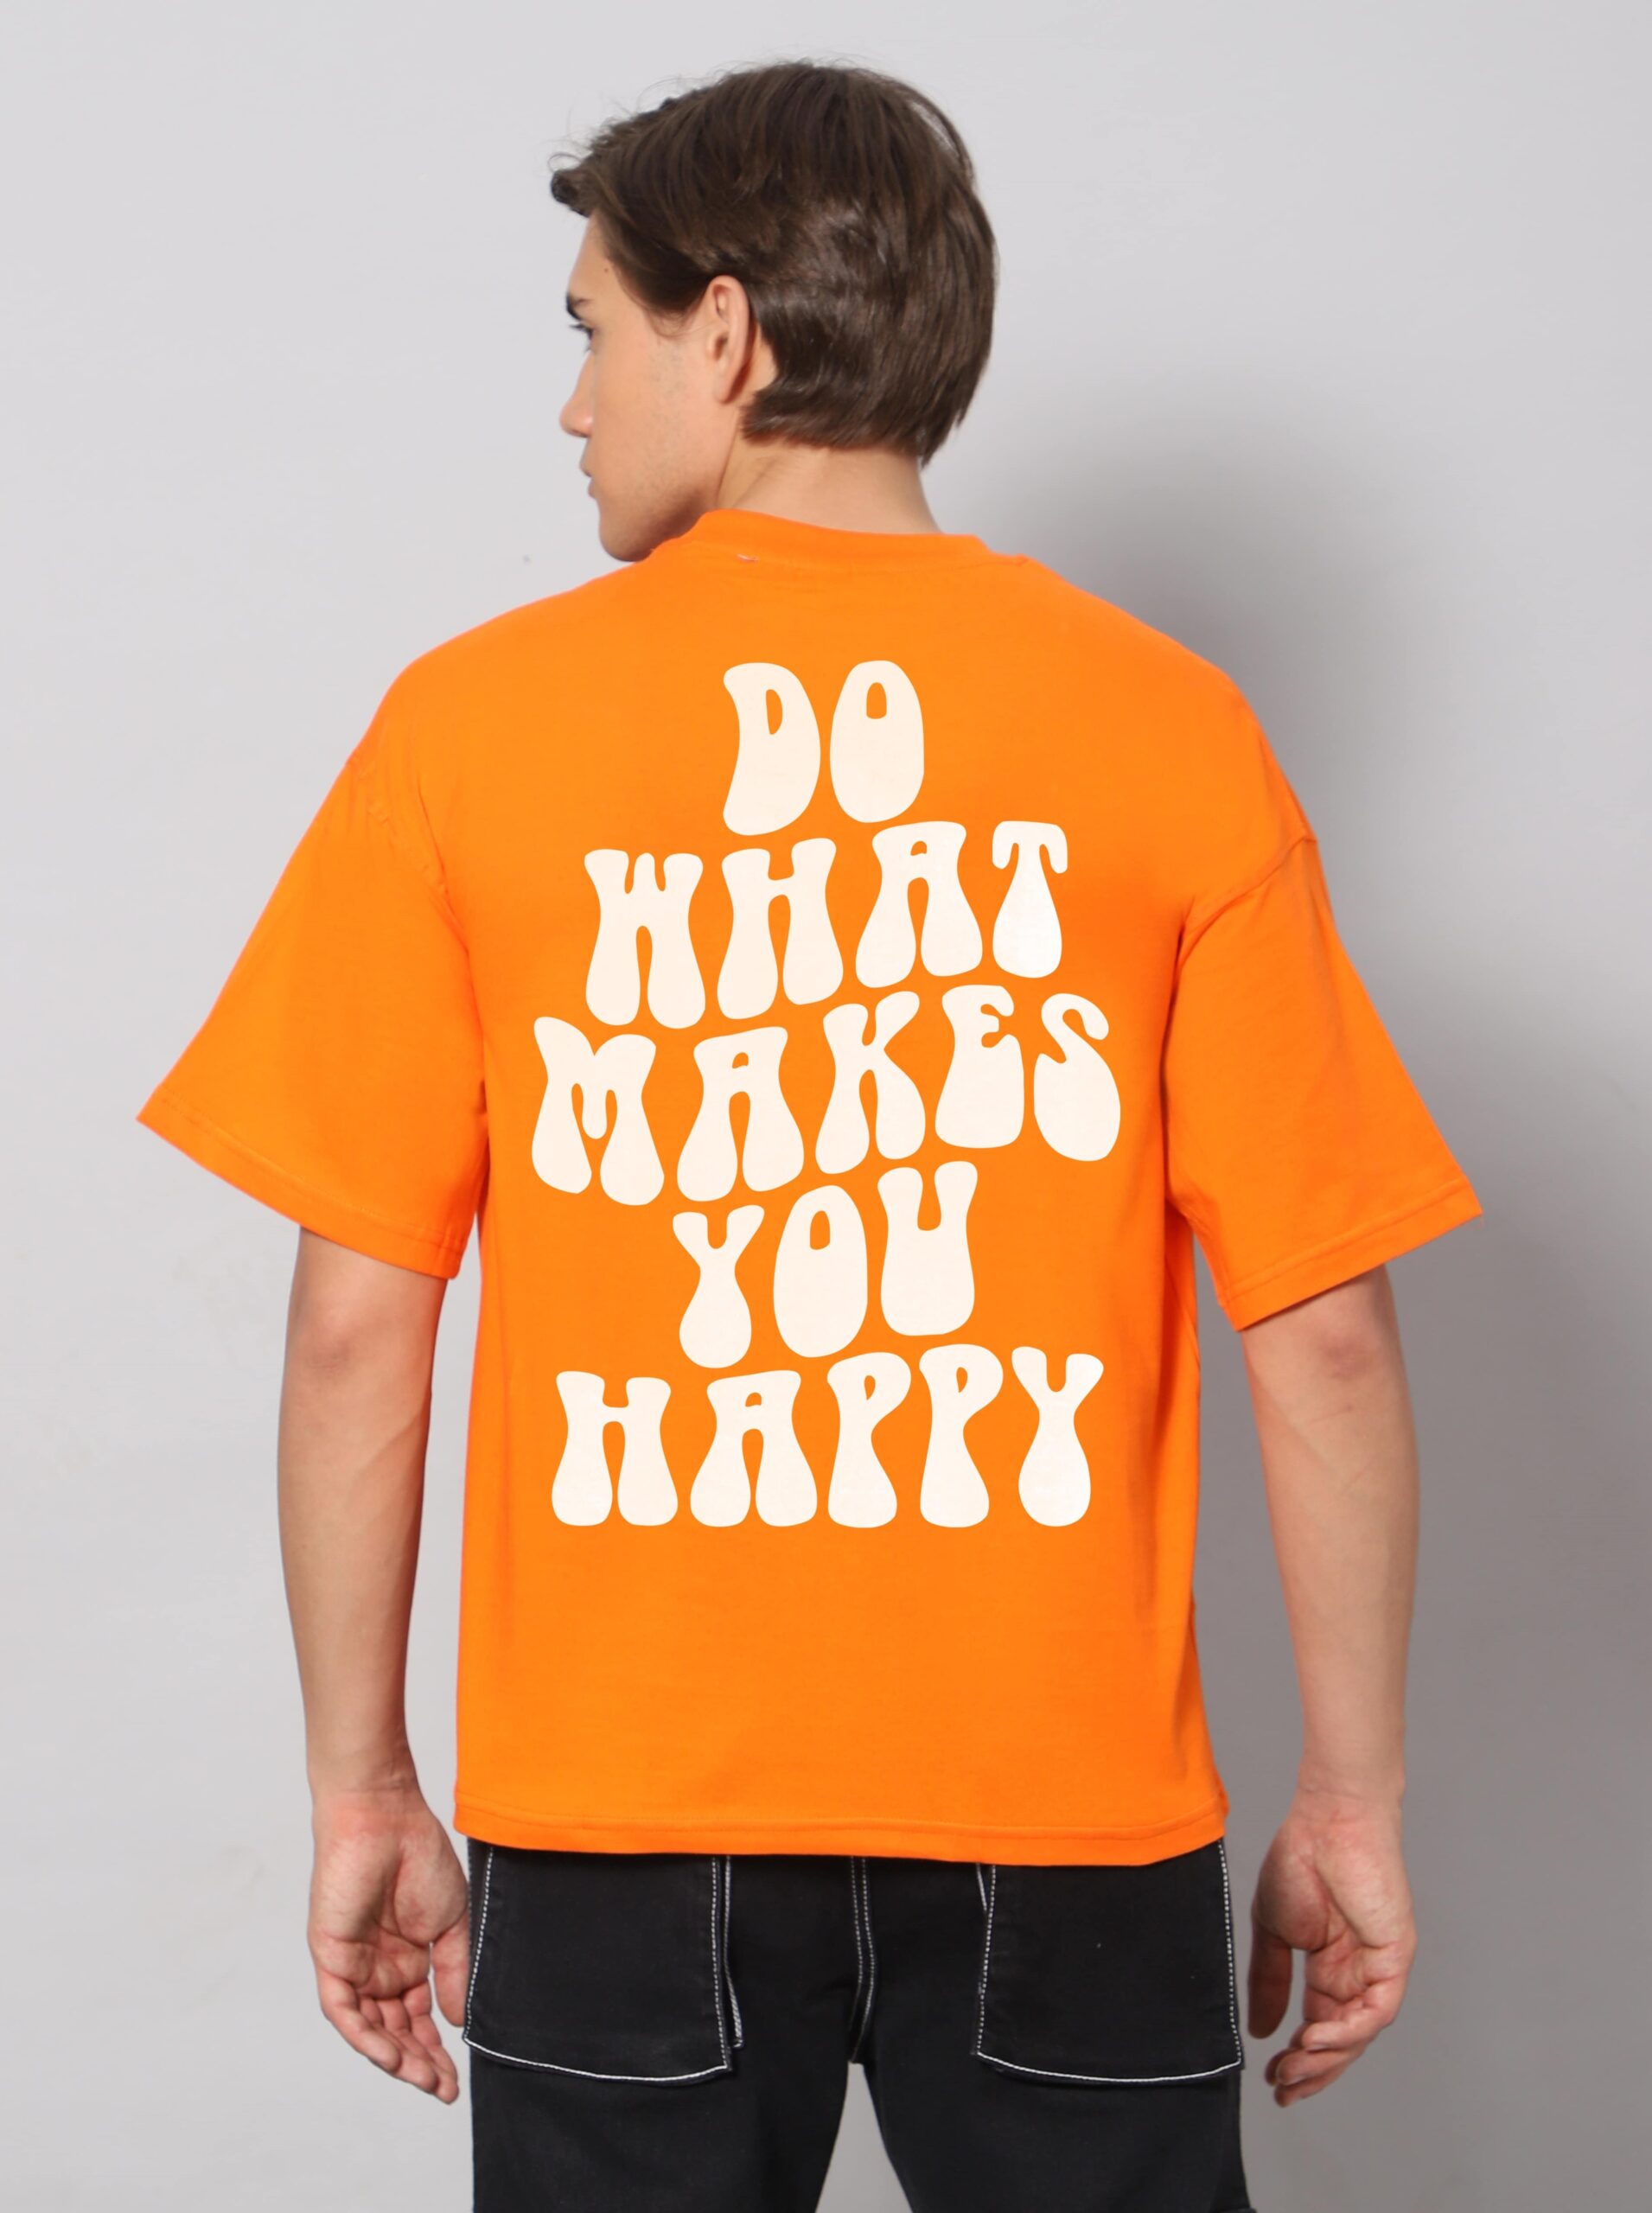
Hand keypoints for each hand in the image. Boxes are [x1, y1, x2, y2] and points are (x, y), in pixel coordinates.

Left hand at [307, 1784, 469, 2101]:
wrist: (385, 1816)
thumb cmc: (419, 1855)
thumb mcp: (450, 1921)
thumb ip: (453, 1971)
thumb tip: (460, 2020)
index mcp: (405, 1960)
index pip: (417, 2018)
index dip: (435, 2050)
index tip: (455, 2078)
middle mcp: (377, 1970)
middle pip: (394, 2031)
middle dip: (418, 2063)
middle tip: (442, 2088)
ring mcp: (353, 1965)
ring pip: (369, 2028)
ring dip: (394, 2057)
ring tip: (423, 2079)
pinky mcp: (330, 1957)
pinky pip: (342, 2009)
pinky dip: (364, 2035)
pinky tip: (390, 2054)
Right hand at [1247, 1790, 1415, 2105]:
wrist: (1326, 1820)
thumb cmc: (1300, 1860)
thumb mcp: (1273, 1931)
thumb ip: (1268, 1981)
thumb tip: (1259, 2030)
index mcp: (1331, 1967)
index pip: (1320, 2027)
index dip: (1300, 2059)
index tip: (1274, 2080)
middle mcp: (1358, 1973)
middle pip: (1342, 2040)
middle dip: (1314, 2070)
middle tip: (1285, 2089)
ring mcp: (1379, 1967)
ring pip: (1359, 2032)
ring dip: (1327, 2057)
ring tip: (1294, 2067)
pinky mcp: (1395, 1956)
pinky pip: (1377, 2008)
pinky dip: (1348, 2030)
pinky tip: (1315, 2038)